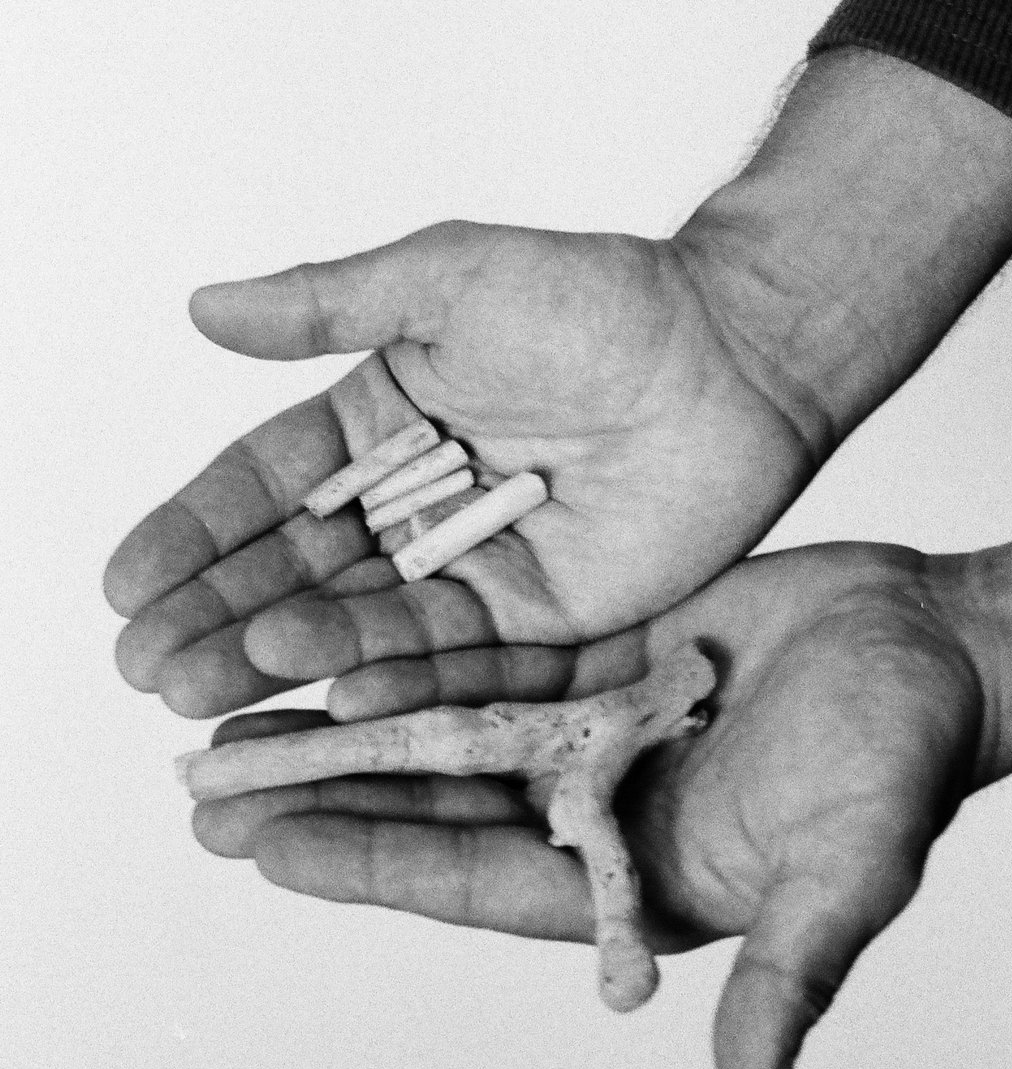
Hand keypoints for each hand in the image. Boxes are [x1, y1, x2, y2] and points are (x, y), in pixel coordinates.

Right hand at [105, 221, 814, 716]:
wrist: (733, 356)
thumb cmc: (599, 300)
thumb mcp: (446, 282)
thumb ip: (328, 308)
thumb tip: (201, 309)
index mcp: (388, 421)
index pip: (271, 487)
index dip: (195, 534)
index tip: (124, 582)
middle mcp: (424, 501)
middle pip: (303, 568)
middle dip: (219, 615)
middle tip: (145, 665)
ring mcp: (479, 565)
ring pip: (365, 618)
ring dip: (282, 653)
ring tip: (199, 684)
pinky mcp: (543, 617)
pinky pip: (456, 652)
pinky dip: (389, 670)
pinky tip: (322, 690)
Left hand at [189, 543, 996, 1068]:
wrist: (935, 645)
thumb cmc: (905, 758)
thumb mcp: (849, 870)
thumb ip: (794, 976)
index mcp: (639, 876)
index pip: (476, 881)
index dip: (373, 866)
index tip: (268, 849)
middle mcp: (602, 807)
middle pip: (439, 807)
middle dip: (329, 801)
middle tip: (214, 786)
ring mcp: (599, 729)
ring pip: (451, 729)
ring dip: (357, 725)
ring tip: (253, 716)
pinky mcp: (608, 657)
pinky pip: (498, 656)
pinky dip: (426, 654)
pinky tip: (352, 645)